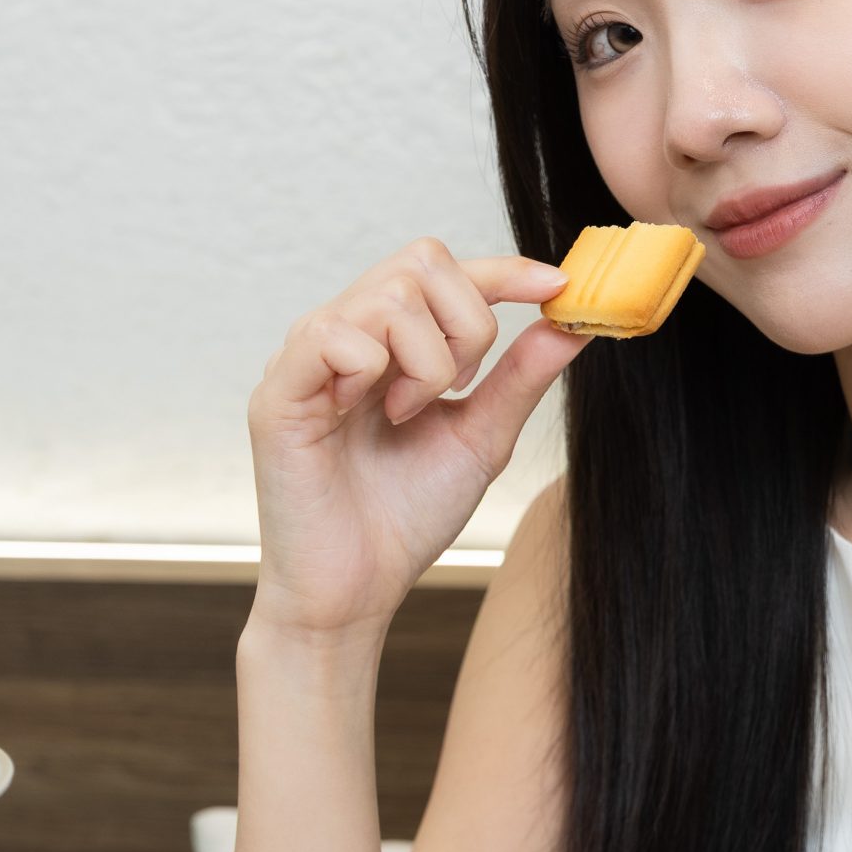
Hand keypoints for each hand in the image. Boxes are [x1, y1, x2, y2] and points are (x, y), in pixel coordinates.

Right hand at [245, 236, 591, 640]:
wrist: (357, 589)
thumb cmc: (405, 516)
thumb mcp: (481, 436)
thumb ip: (521, 376)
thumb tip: (573, 322)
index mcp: (388, 340)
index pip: (444, 269)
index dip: (504, 269)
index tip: (557, 287)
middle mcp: (345, 333)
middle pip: (421, 262)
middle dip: (466, 325)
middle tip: (457, 390)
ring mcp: (307, 357)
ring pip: (388, 296)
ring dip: (426, 362)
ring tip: (408, 416)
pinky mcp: (277, 391)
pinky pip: (333, 335)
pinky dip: (372, 372)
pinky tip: (367, 418)